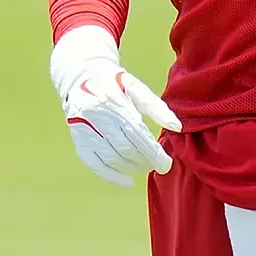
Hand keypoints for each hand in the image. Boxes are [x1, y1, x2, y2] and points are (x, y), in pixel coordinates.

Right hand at [50, 25, 181, 186]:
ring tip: (147, 167)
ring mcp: (83, 129)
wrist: (80, 74)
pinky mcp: (78, 139)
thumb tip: (177, 127)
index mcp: (112, 100)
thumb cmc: (116, 81)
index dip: (152, 150)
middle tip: (161, 166)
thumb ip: (156, 107)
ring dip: (131, 167)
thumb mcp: (136, 87)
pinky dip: (110, 175)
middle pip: (123, 147)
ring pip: (109, 157)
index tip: (167, 162)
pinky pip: (93, 162)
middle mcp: (95, 116)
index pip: (135, 132)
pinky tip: (127, 181)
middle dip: (144, 160)